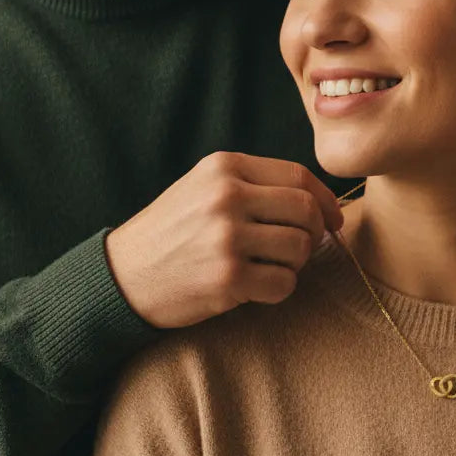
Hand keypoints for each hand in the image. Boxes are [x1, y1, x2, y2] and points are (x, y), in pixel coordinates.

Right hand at [105, 152, 343, 327]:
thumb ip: (255, 185)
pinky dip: (279, 288)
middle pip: (306, 210)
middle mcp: (226, 196)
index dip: (325, 199)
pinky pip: (284, 283)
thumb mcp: (205, 188)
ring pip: (300, 247)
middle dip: (315, 232)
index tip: (333, 218)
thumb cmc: (173, 232)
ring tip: (270, 266)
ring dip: (295, 263)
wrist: (121, 276)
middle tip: (302, 248)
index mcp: (224, 167)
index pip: (298, 176)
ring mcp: (227, 237)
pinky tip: (256, 286)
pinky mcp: (227, 277)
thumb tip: (320, 202)